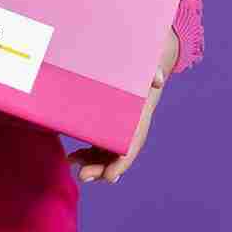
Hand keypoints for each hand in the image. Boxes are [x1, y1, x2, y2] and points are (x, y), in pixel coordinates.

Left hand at [68, 26, 179, 183]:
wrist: (147, 54)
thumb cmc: (147, 59)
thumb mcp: (151, 60)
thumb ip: (154, 68)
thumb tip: (158, 79)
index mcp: (140, 115)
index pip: (133, 145)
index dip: (122, 163)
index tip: (110, 176)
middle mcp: (130, 125)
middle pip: (117, 155)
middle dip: (102, 168)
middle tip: (83, 175)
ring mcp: (119, 125)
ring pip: (107, 152)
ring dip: (92, 163)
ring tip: (74, 163)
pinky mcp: (109, 121)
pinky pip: (99, 143)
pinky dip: (88, 153)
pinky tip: (73, 156)